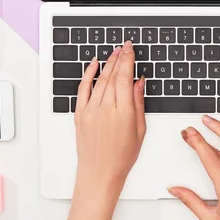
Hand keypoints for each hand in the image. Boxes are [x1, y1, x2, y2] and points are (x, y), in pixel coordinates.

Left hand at [74, 41, 145, 196]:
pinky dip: (88, 74)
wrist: (99, 173)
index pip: (125, 78)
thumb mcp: (139, 130)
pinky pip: (83, 89)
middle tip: (124, 47)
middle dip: (119, 58)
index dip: (128, 60)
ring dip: (107, 64)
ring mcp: (91, 111)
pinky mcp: (80, 114)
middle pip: (112, 76)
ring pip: (99, 80)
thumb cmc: (121, 157)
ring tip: (113, 53)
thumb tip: (139, 83)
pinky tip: (93, 65)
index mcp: (124, 113)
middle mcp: (106, 109)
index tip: (130, 49)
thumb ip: (138, 103)